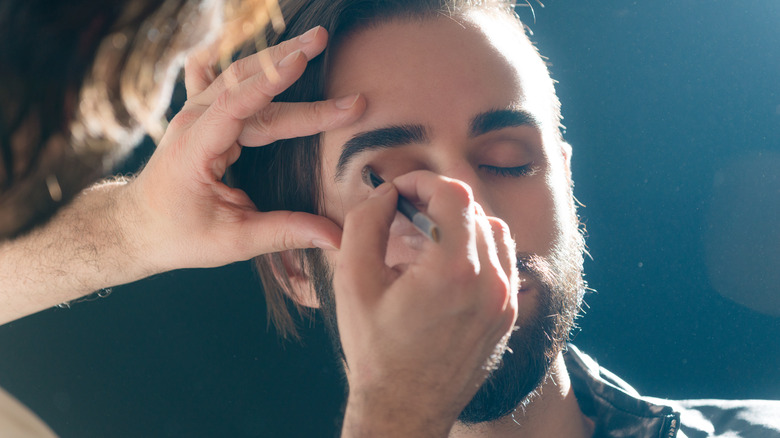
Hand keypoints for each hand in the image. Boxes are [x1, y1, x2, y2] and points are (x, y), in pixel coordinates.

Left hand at [124, 26, 364, 271]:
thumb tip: (336, 237)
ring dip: (274, 56)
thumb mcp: (233, 242)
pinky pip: (215, 78)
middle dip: (289, 65)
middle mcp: (192, 123)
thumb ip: (285, 232)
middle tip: (326, 45)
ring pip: (236, 77)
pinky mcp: (198, 117)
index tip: (302, 60)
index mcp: (195, 149)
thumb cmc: (177, 236)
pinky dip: (234, 61)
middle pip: (244, 84)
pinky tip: (240, 37)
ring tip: (313, 40)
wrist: (133, 229)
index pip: (235, 106)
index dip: (270, 82)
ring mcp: (192, 115)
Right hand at [335, 171, 518, 436]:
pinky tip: (447, 267)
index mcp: (454, 271)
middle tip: (405, 214)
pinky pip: (503, 264)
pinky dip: (478, 251)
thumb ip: (365, 222)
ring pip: (495, 233)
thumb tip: (386, 194)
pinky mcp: (507, 317)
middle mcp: (491, 283)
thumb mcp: (353, 280)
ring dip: (462, 224)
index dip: (422, 182)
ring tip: (427, 240)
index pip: (454, 194)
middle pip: (475, 210)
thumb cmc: (375, 349)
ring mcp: (505, 302)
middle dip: (438, 202)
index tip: (399, 192)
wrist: (404, 408)